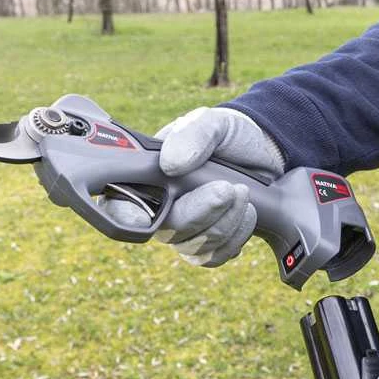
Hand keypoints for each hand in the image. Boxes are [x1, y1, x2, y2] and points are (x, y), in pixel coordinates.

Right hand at [101, 107, 284, 266]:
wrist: (261, 153)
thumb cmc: (225, 135)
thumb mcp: (211, 122)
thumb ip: (192, 134)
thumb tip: (171, 164)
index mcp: (144, 176)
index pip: (118, 205)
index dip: (124, 217)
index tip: (141, 220)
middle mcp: (158, 208)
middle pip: (167, 230)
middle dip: (201, 211)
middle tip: (228, 188)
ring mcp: (182, 230)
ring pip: (194, 246)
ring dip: (226, 220)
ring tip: (242, 190)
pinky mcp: (207, 244)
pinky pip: (214, 256)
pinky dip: (236, 235)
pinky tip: (247, 211)